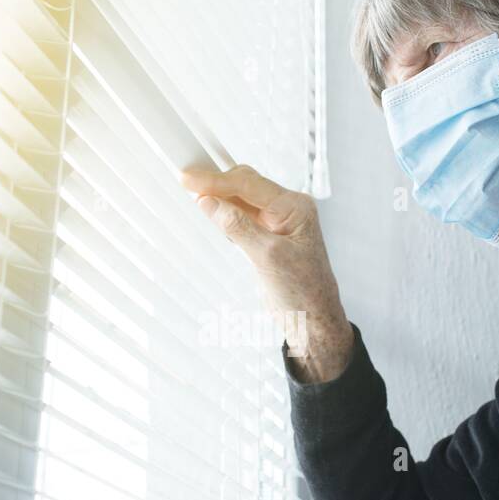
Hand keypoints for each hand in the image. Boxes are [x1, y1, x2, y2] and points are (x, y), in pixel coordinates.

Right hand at [180, 165, 352, 382]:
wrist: (312, 320)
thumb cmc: (304, 292)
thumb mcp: (268, 257)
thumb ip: (238, 226)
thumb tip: (210, 202)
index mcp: (294, 208)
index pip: (249, 184)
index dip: (216, 180)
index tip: (189, 179)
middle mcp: (287, 210)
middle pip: (245, 185)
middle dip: (216, 183)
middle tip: (186, 182)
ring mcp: (276, 224)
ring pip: (241, 200)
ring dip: (219, 197)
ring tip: (193, 193)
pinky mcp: (265, 238)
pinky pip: (241, 217)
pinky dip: (224, 214)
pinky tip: (211, 214)